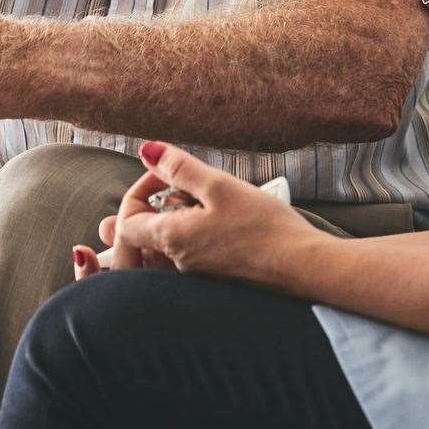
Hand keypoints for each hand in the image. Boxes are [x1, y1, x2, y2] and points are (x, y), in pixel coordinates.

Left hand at [74, 141, 325, 283]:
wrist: (303, 267)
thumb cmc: (265, 228)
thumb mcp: (220, 186)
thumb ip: (180, 168)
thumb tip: (148, 151)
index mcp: (171, 238)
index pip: (126, 221)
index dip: (139, 191)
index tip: (166, 175)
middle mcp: (178, 262)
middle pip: (146, 232)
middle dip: (158, 203)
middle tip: (185, 185)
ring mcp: (197, 273)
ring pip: (170, 242)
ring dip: (180, 216)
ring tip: (208, 199)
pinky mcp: (218, 276)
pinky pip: (192, 253)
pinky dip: (197, 232)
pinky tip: (225, 220)